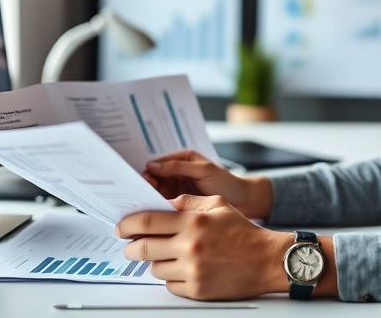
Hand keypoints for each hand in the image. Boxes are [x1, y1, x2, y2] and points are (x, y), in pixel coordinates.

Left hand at [116, 194, 292, 299]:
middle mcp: (190, 246)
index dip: (128, 224)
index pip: (147, 221)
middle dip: (131, 247)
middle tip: (131, 246)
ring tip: (168, 257)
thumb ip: (189, 202)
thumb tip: (165, 204)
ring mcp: (192, 270)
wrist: (267, 260)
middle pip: (143, 248)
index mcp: (193, 222)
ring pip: (154, 269)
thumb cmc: (244, 233)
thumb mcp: (218, 205)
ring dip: (155, 263)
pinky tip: (183, 270)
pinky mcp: (197, 290)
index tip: (121, 226)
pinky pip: (170, 285)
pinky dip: (171, 278)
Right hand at [143, 150, 271, 219]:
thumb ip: (179, 166)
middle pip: (152, 181)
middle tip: (134, 198)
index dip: (145, 173)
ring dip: (147, 202)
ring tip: (139, 210)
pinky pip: (164, 209)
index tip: (136, 182)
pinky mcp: (180, 208)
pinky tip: (149, 219)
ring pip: (155, 196)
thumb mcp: (204, 170)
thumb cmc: (227, 182)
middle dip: (143, 188)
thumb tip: (151, 166)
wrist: (246, 202)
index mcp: (180, 161)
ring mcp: (177, 192)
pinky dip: (157, 212)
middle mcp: (175, 175)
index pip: (156, 165)